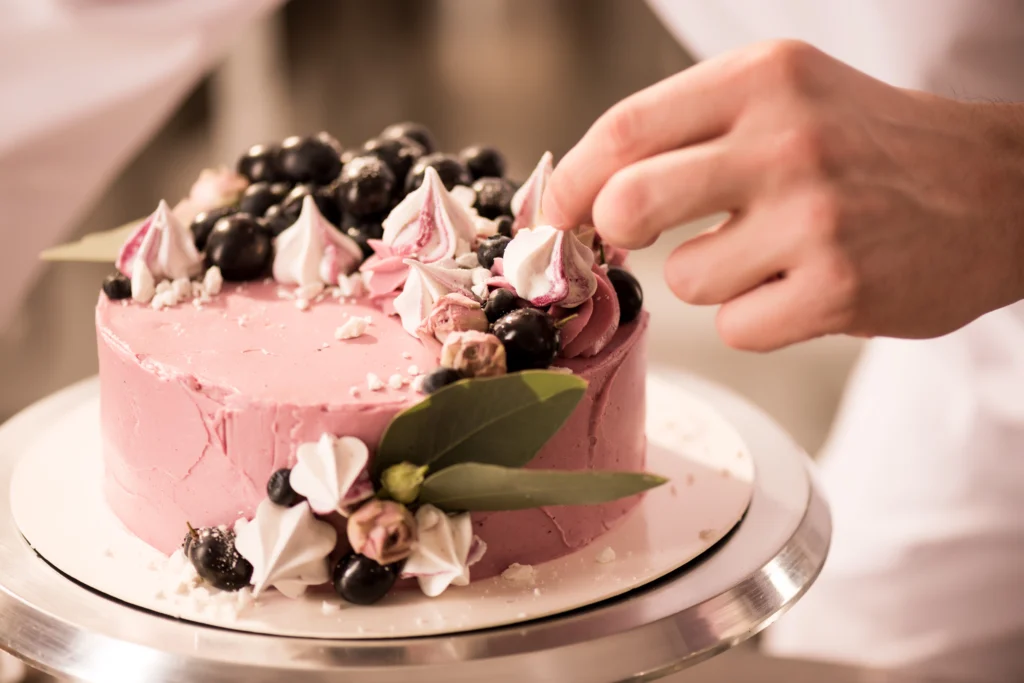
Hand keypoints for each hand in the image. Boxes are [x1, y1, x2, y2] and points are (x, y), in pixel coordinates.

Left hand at [542, 40, 1023, 350]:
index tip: (553, 215)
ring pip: (686, 280)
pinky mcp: (840, 288)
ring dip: (712, 279)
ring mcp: (816, 216)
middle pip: (631, 202)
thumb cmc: (869, 147)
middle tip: (630, 239)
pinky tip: (802, 289)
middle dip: (610, 234)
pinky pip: (737, 327)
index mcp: (762, 80)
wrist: (997, 190)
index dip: (569, 183)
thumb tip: (589, 193)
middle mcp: (787, 139)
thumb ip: (691, 132)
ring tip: (771, 254)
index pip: (624, 130)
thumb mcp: (787, 97)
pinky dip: (755, 318)